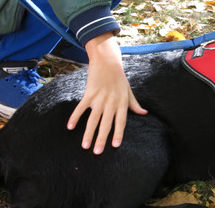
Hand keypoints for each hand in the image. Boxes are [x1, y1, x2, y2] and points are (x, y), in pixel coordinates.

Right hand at [67, 33, 146, 153]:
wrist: (108, 62)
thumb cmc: (119, 78)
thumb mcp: (129, 91)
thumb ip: (134, 104)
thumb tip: (144, 113)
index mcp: (122, 103)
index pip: (121, 121)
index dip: (118, 133)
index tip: (115, 145)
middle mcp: (111, 102)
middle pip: (106, 123)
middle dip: (102, 138)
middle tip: (97, 152)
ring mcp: (99, 98)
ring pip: (93, 119)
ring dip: (88, 133)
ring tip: (85, 146)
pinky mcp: (89, 94)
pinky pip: (81, 107)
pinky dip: (75, 117)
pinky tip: (70, 127)